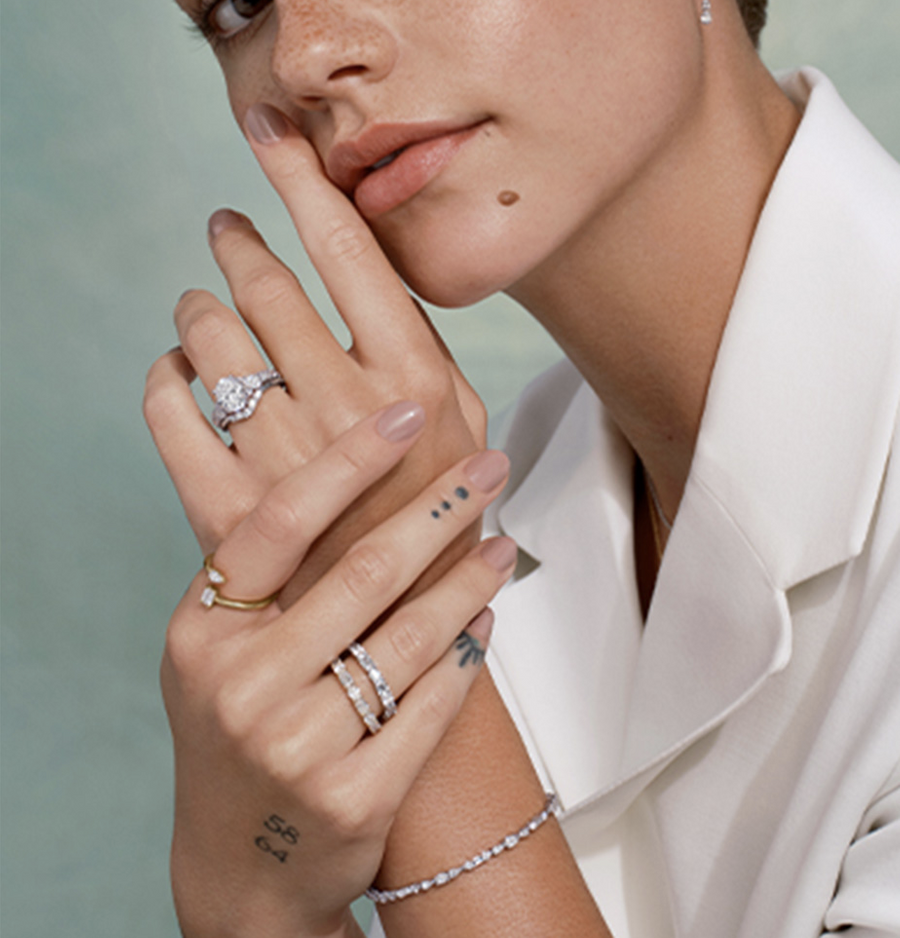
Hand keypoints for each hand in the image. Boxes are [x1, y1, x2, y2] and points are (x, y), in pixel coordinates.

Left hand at [145, 114, 485, 607]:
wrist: (402, 639)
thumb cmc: (441, 522)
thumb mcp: (465, 425)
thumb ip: (424, 351)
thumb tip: (375, 273)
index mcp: (415, 377)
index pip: (346, 246)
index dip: (300, 175)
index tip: (265, 125)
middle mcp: (348, 407)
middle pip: (265, 287)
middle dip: (236, 245)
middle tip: (225, 231)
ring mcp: (285, 460)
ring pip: (209, 340)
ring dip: (197, 309)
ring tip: (201, 307)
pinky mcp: (229, 510)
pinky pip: (165, 412)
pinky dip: (160, 379)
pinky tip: (173, 373)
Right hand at [156, 402, 515, 936]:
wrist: (241, 865)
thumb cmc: (237, 725)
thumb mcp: (214, 650)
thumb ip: (261, 575)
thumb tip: (346, 461)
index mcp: (203, 631)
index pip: (280, 520)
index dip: (350, 459)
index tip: (408, 412)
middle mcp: (242, 685)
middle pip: (362, 572)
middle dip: (439, 509)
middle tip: (490, 467)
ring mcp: (296, 747)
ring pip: (409, 637)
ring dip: (467, 580)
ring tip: (500, 544)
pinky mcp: (353, 799)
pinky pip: (430, 706)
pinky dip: (466, 655)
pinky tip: (487, 619)